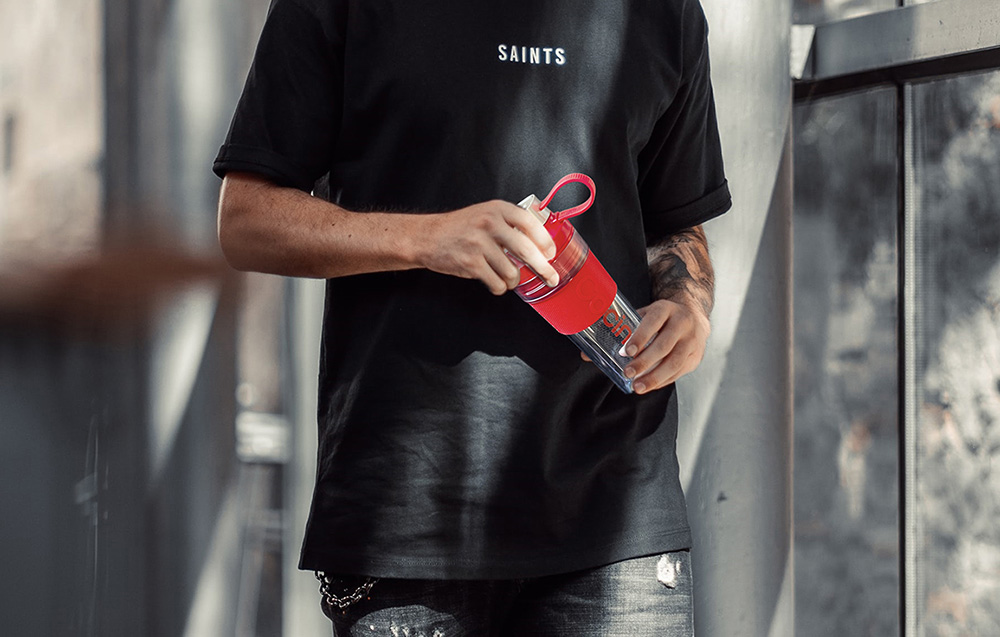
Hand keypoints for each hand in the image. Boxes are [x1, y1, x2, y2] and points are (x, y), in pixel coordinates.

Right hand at [418, 200, 558, 294]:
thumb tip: (539, 244)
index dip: (545, 240)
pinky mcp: (470, 263)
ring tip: (507, 277)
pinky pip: (496, 283)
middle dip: (543, 268)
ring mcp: (479, 244)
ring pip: (512, 272)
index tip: (551, 253)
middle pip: (526, 250)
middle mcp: (489, 223)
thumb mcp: (486, 214)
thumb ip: (509, 224)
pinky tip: (495, 281)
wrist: (428, 237)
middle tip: (551, 278)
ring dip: (513, 280)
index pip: (529, 223)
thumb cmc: (460, 228)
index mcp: (497, 209)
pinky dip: (499, 287)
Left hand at [586, 298, 710, 393]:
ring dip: (655, 377)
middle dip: (645, 362)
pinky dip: (663, 381)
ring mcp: (692, 341)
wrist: (693, 315)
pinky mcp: (696, 356)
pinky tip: (650, 385)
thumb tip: (587, 355)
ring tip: (638, 386)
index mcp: (666, 309)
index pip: (653, 322)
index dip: (640, 337)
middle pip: (664, 345)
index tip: (627, 351)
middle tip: (628, 373)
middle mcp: (682, 323)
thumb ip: (621, 331)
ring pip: (674, 362)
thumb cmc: (661, 318)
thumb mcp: (644, 316)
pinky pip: (679, 372)